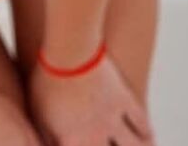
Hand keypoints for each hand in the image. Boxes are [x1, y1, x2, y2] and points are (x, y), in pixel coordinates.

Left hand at [27, 51, 156, 145]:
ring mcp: (114, 118)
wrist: (71, 50)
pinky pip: (140, 122)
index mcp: (75, 142)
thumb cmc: (47, 80)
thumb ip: (46, 137)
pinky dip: (146, 134)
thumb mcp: (38, 112)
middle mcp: (99, 135)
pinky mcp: (123, 98)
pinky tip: (148, 139)